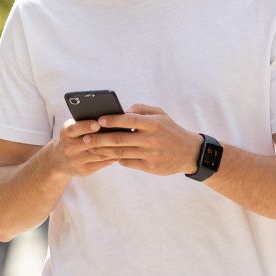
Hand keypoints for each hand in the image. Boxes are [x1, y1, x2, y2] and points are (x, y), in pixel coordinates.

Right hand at [52, 117, 118, 176]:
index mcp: (66, 133)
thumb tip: (107, 117)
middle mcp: (69, 147)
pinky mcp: (84, 170)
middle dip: (105, 138)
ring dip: (113, 148)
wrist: (59, 160)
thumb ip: (84, 123)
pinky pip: (101, 163)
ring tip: (126, 141)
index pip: (75, 129)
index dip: (86, 126)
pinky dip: (113, 157)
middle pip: (89, 143)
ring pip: (98, 154)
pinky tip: (123, 151)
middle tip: (120, 133)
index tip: (97, 124)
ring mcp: (76, 161)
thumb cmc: (72, 137)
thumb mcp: (72, 128)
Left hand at [83, 103, 202, 176]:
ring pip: (121, 153)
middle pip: (120, 139)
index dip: (112, 120)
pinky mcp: (149, 166)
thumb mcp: (161, 114)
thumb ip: (141, 109)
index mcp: (153, 123)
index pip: (129, 120)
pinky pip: (128, 162)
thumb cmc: (171, 130)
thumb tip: (123, 110)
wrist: (189, 153)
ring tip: (91, 148)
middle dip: (100, 139)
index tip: (99, 120)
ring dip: (103, 151)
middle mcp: (151, 139)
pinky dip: (116, 159)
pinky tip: (106, 156)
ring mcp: (150, 154)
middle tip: (85, 138)